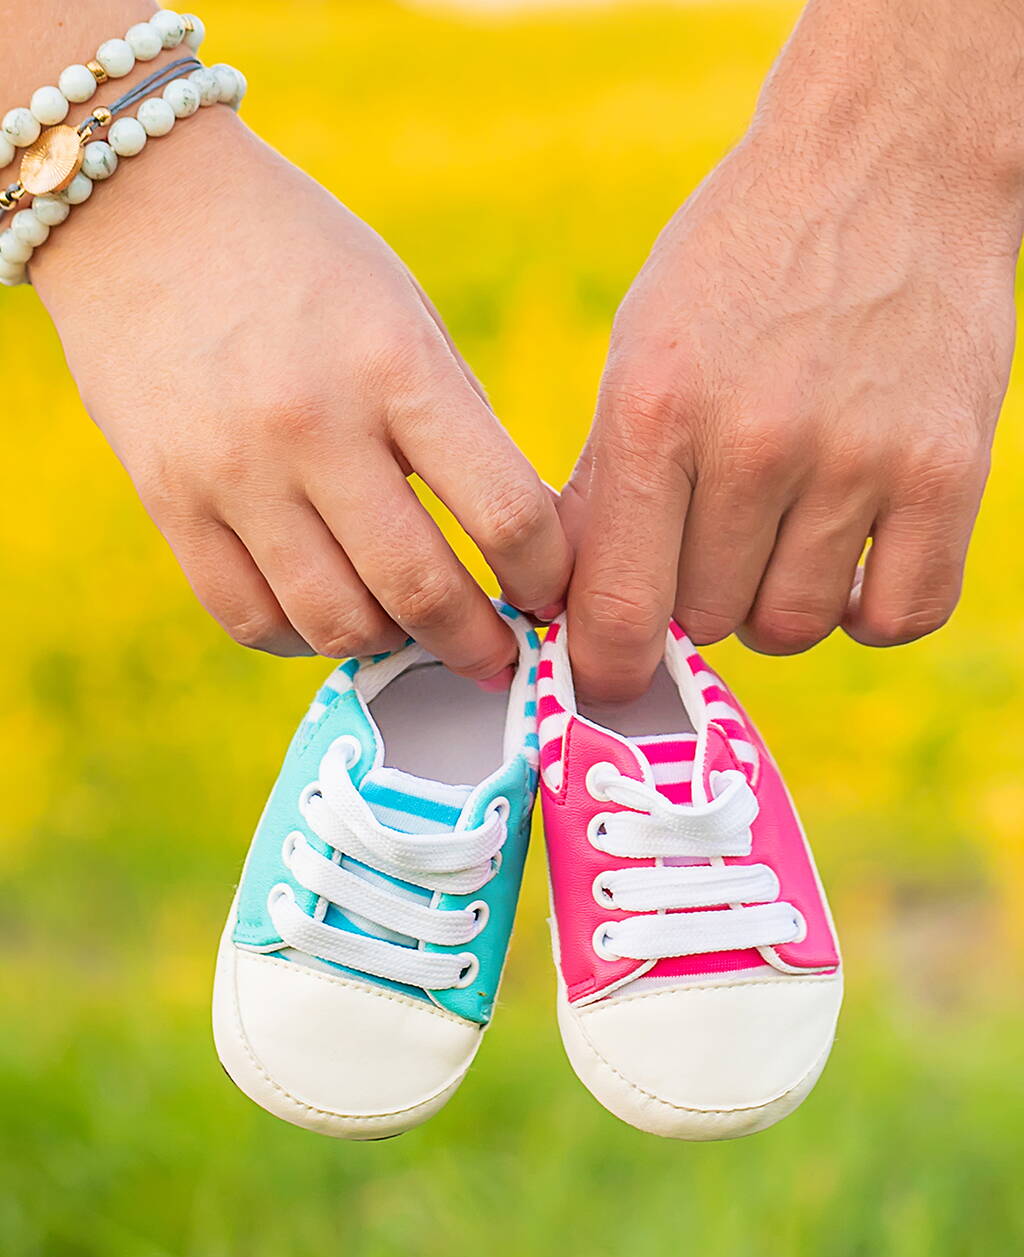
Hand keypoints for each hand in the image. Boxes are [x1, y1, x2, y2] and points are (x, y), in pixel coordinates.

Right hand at [33, 113, 570, 677]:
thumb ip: (457, 425)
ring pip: (333, 621)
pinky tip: (329, 619)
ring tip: (411, 634)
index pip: (505, 511)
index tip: (547, 595)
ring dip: (391, 647)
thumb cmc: (302, 261)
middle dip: (478, 644)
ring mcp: (233, 470)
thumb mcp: (404, 314)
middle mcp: (314, 424)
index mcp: (396, 364)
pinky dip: (302, 640)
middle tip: (498, 659)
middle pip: (420, 588)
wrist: (140, 209)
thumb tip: (512, 540)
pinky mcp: (169, 501)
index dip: (544, 576)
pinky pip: (248, 616)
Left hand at [562, 0, 1023, 700]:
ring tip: (781, 534)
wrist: (884, 168)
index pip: (620, 605)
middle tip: (713, 537)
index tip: (611, 675)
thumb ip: (604, 484)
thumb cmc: (741, 269)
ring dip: (776, 604)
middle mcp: (756, 441)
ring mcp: (858, 459)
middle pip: (707, 621)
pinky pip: (897, 619)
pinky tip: (850, 556)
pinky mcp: (946, 470)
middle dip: (697, 598)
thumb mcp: (640, 352)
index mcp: (658, 411)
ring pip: (793, 628)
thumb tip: (567, 608)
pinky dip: (868, 610)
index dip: (607, 665)